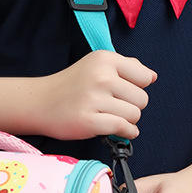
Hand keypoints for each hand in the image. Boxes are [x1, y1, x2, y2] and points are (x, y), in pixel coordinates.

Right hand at [36, 50, 156, 140]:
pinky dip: (126, 133)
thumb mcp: (96, 65)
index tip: (122, 92)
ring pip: (134, 115)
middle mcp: (101, 76)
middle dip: (132, 106)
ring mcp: (94, 99)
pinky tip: (118, 131)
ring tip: (111, 117)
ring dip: (127, 121)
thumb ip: (125, 67)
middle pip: (142, 99)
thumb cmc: (71, 85)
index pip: (144, 77)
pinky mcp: (89, 121)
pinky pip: (123, 129)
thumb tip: (152, 77)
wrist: (39, 102)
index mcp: (105, 59)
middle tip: (114, 107)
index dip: (137, 88)